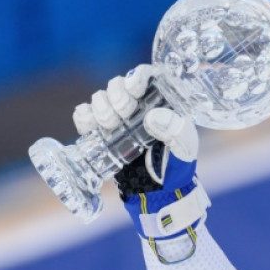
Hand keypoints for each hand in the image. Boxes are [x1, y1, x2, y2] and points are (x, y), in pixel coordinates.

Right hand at [72, 67, 209, 256]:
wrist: (158, 194)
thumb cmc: (177, 166)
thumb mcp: (185, 148)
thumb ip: (176, 131)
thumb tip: (153, 117)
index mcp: (161, 102)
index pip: (145, 76)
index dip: (136, 77)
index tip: (134, 90)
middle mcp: (137, 106)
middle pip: (118, 84)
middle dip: (116, 96)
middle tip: (122, 114)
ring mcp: (118, 119)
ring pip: (100, 98)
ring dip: (100, 107)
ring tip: (110, 126)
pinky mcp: (100, 134)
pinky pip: (84, 116)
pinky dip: (83, 117)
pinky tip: (91, 127)